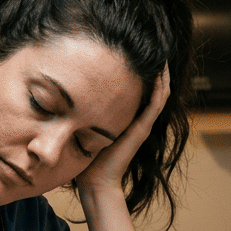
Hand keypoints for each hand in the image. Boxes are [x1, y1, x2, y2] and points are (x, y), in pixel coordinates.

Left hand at [74, 65, 169, 195]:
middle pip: (154, 90)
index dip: (140, 73)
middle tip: (155, 50)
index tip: (136, 54)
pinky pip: (156, 105)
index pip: (139, 91)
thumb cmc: (87, 158)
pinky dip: (159, 89)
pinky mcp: (142, 130)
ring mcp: (142, 125)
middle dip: (155, 71)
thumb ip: (84, 113)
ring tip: (162, 56)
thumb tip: (68, 96)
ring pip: (160, 95)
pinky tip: (160, 74)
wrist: (94, 181)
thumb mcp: (87, 128)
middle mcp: (138, 121)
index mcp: (127, 119)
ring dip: (162, 76)